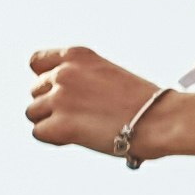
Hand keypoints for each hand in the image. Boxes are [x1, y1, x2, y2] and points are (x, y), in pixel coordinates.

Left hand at [24, 43, 163, 156]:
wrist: (161, 119)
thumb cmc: (143, 102)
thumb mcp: (107, 74)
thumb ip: (79, 78)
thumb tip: (53, 97)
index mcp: (77, 55)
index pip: (36, 62)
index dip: (44, 79)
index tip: (57, 91)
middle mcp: (64, 72)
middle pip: (35, 91)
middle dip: (51, 104)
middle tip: (79, 115)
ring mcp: (60, 98)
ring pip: (33, 113)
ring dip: (51, 122)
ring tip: (80, 127)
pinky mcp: (60, 125)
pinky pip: (39, 133)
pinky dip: (55, 138)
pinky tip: (77, 138)